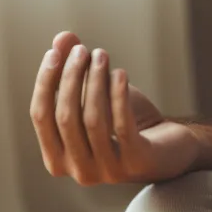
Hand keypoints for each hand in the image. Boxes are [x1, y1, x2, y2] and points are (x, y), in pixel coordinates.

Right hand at [29, 30, 199, 185]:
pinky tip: (121, 73)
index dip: (45, 82)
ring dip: (95, 82)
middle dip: (70, 78)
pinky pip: (123, 126)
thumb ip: (75, 71)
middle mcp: (79, 172)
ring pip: (93, 120)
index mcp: (58, 160)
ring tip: (102, 54)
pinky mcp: (137, 163)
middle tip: (82, 50)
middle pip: (64, 117)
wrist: (170, 150)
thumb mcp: (97, 96)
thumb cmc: (126, 123)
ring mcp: (108, 171)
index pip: (41, 117)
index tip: (54, 51)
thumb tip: (61, 38)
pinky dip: (119, 97)